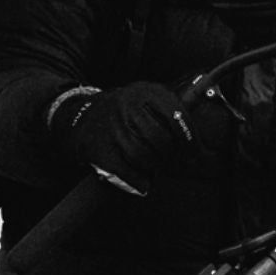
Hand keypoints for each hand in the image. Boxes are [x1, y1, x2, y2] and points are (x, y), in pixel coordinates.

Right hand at [56, 82, 192, 196]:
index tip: (194, 151)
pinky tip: (143, 182)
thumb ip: (169, 112)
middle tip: (170, 161)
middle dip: (169, 156)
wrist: (79, 115)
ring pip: (143, 155)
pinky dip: (139, 181)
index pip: (176, 116)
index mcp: (145, 92)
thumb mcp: (145, 98)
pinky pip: (126, 171)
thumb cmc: (121, 112)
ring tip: (154, 167)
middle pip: (160, 139)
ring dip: (154, 168)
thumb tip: (196, 143)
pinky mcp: (99, 149)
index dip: (189, 138)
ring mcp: (112, 128)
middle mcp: (127, 106)